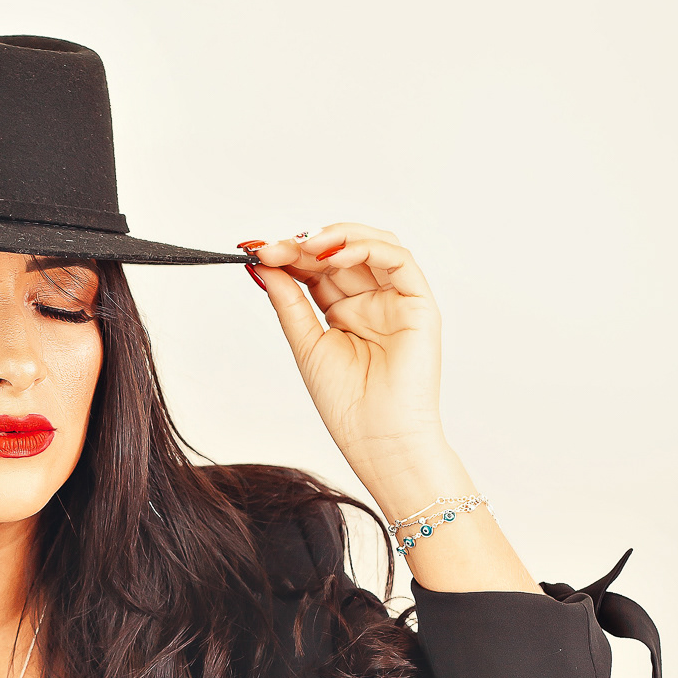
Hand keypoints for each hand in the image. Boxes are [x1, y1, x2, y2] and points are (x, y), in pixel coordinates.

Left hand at [243, 224, 450, 504]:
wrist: (379, 440)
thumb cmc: (348, 406)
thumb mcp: (306, 344)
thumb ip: (289, 301)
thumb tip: (262, 265)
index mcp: (343, 313)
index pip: (316, 270)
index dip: (289, 256)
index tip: (257, 251)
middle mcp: (371, 302)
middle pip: (340, 254)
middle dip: (305, 245)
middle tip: (273, 248)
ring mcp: (396, 301)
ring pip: (372, 247)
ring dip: (337, 237)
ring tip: (304, 246)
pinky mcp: (419, 304)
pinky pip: (399, 261)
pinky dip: (368, 248)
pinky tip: (335, 254)